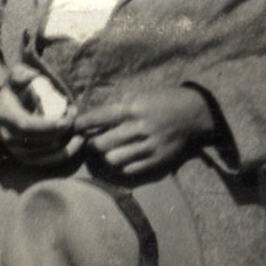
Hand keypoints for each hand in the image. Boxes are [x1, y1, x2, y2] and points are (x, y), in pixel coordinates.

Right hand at [0, 63, 74, 163]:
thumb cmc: (13, 93)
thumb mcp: (14, 78)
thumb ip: (22, 73)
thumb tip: (34, 75)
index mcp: (5, 116)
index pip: (26, 126)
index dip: (49, 125)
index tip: (68, 117)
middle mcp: (8, 137)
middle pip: (40, 141)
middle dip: (63, 130)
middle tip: (75, 116)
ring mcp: (16, 151)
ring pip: (48, 152)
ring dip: (68, 141)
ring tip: (79, 128)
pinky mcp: (26, 159)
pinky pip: (49, 161)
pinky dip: (65, 153)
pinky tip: (76, 142)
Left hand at [72, 86, 214, 176]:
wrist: (192, 113)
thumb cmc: (159, 101)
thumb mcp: (137, 96)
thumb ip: (114, 107)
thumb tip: (87, 119)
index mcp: (132, 108)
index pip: (98, 117)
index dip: (81, 124)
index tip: (73, 128)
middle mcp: (140, 128)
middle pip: (102, 144)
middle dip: (91, 144)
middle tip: (89, 142)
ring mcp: (150, 146)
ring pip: (113, 159)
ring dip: (105, 156)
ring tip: (107, 150)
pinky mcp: (158, 159)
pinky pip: (129, 169)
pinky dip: (121, 165)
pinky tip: (122, 157)